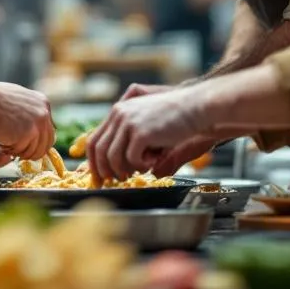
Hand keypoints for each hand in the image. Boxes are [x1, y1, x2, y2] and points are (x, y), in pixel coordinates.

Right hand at [0, 81, 53, 161]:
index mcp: (42, 103)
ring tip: (3, 140)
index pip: (49, 132)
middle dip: (30, 150)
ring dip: (18, 151)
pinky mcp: (29, 133)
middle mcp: (44, 112)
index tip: (24, 144)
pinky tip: (0, 139)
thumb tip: (34, 128)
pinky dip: (9, 150)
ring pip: (35, 152)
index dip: (36, 142)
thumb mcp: (17, 100)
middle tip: (13, 147)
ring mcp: (38, 123)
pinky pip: (22, 152)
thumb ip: (29, 113)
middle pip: (46, 144)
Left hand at [86, 86, 213, 182]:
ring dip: (126, 169)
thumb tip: (118, 166)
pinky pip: (132, 159)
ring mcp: (128, 122)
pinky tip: (156, 159)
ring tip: (143, 167)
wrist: (195, 107)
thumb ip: (129, 138)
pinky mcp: (140, 132)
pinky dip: (143, 165)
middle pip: (99, 150)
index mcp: (118, 111)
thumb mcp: (146, 123)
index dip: (94, 161)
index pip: (95, 139)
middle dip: (105, 170)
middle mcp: (119, 114)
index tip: (99, 176)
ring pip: (113, 157)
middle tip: (116, 180)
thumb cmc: (175, 118)